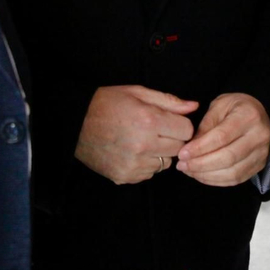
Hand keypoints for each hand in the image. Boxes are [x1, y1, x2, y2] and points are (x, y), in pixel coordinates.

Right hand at [75, 85, 196, 184]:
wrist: (75, 124)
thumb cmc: (106, 104)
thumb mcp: (137, 92)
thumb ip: (168, 101)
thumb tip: (193, 107)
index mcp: (149, 120)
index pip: (186, 130)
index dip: (179, 124)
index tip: (168, 121)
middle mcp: (143, 145)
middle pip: (178, 148)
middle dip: (170, 139)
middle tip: (153, 130)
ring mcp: (134, 164)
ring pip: (165, 163)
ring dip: (158, 153)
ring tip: (140, 140)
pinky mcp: (124, 176)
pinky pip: (149, 174)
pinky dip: (145, 164)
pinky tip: (131, 152)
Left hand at [178, 93, 269, 186]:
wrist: (258, 114)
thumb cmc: (236, 108)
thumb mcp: (219, 106)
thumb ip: (206, 125)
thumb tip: (191, 148)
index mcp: (248, 116)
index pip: (222, 137)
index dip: (200, 148)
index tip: (183, 153)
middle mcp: (259, 136)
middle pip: (228, 157)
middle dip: (201, 164)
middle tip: (182, 165)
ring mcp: (261, 153)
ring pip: (232, 172)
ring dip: (207, 175)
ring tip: (189, 170)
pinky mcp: (258, 166)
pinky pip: (236, 179)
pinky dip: (216, 180)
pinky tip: (201, 175)